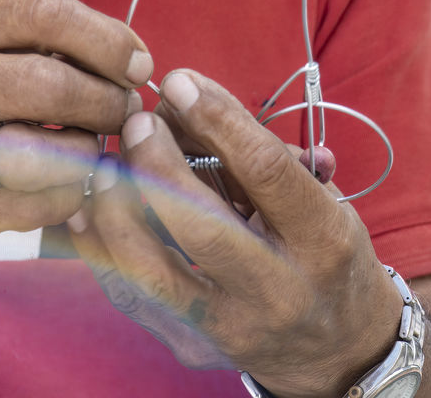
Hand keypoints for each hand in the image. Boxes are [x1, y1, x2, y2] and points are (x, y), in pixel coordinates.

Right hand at [0, 0, 151, 256]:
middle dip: (106, 101)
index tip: (140, 63)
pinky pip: (39, 203)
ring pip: (46, 152)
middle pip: (50, 85)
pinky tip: (68, 182)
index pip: (46, 13)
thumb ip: (43, 40)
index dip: (107, 39)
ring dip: (91, 153)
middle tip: (126, 112)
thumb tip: (132, 59)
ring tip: (96, 147)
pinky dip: (71, 194)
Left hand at [67, 69, 402, 397]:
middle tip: (136, 122)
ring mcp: (234, 327)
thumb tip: (186, 105)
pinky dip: (103, 248)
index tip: (179, 81)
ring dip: (118, 208)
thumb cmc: (325, 250)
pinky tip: (89, 209)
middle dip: (157, 164)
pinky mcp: (196, 348)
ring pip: (155, 271)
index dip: (217, 118)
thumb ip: (258, 153)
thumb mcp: (320, 196)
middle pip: (202, 225)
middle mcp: (280, 290)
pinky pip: (134, 296)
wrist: (341, 349)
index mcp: (322, 238)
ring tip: (106, 165)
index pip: (265, 169)